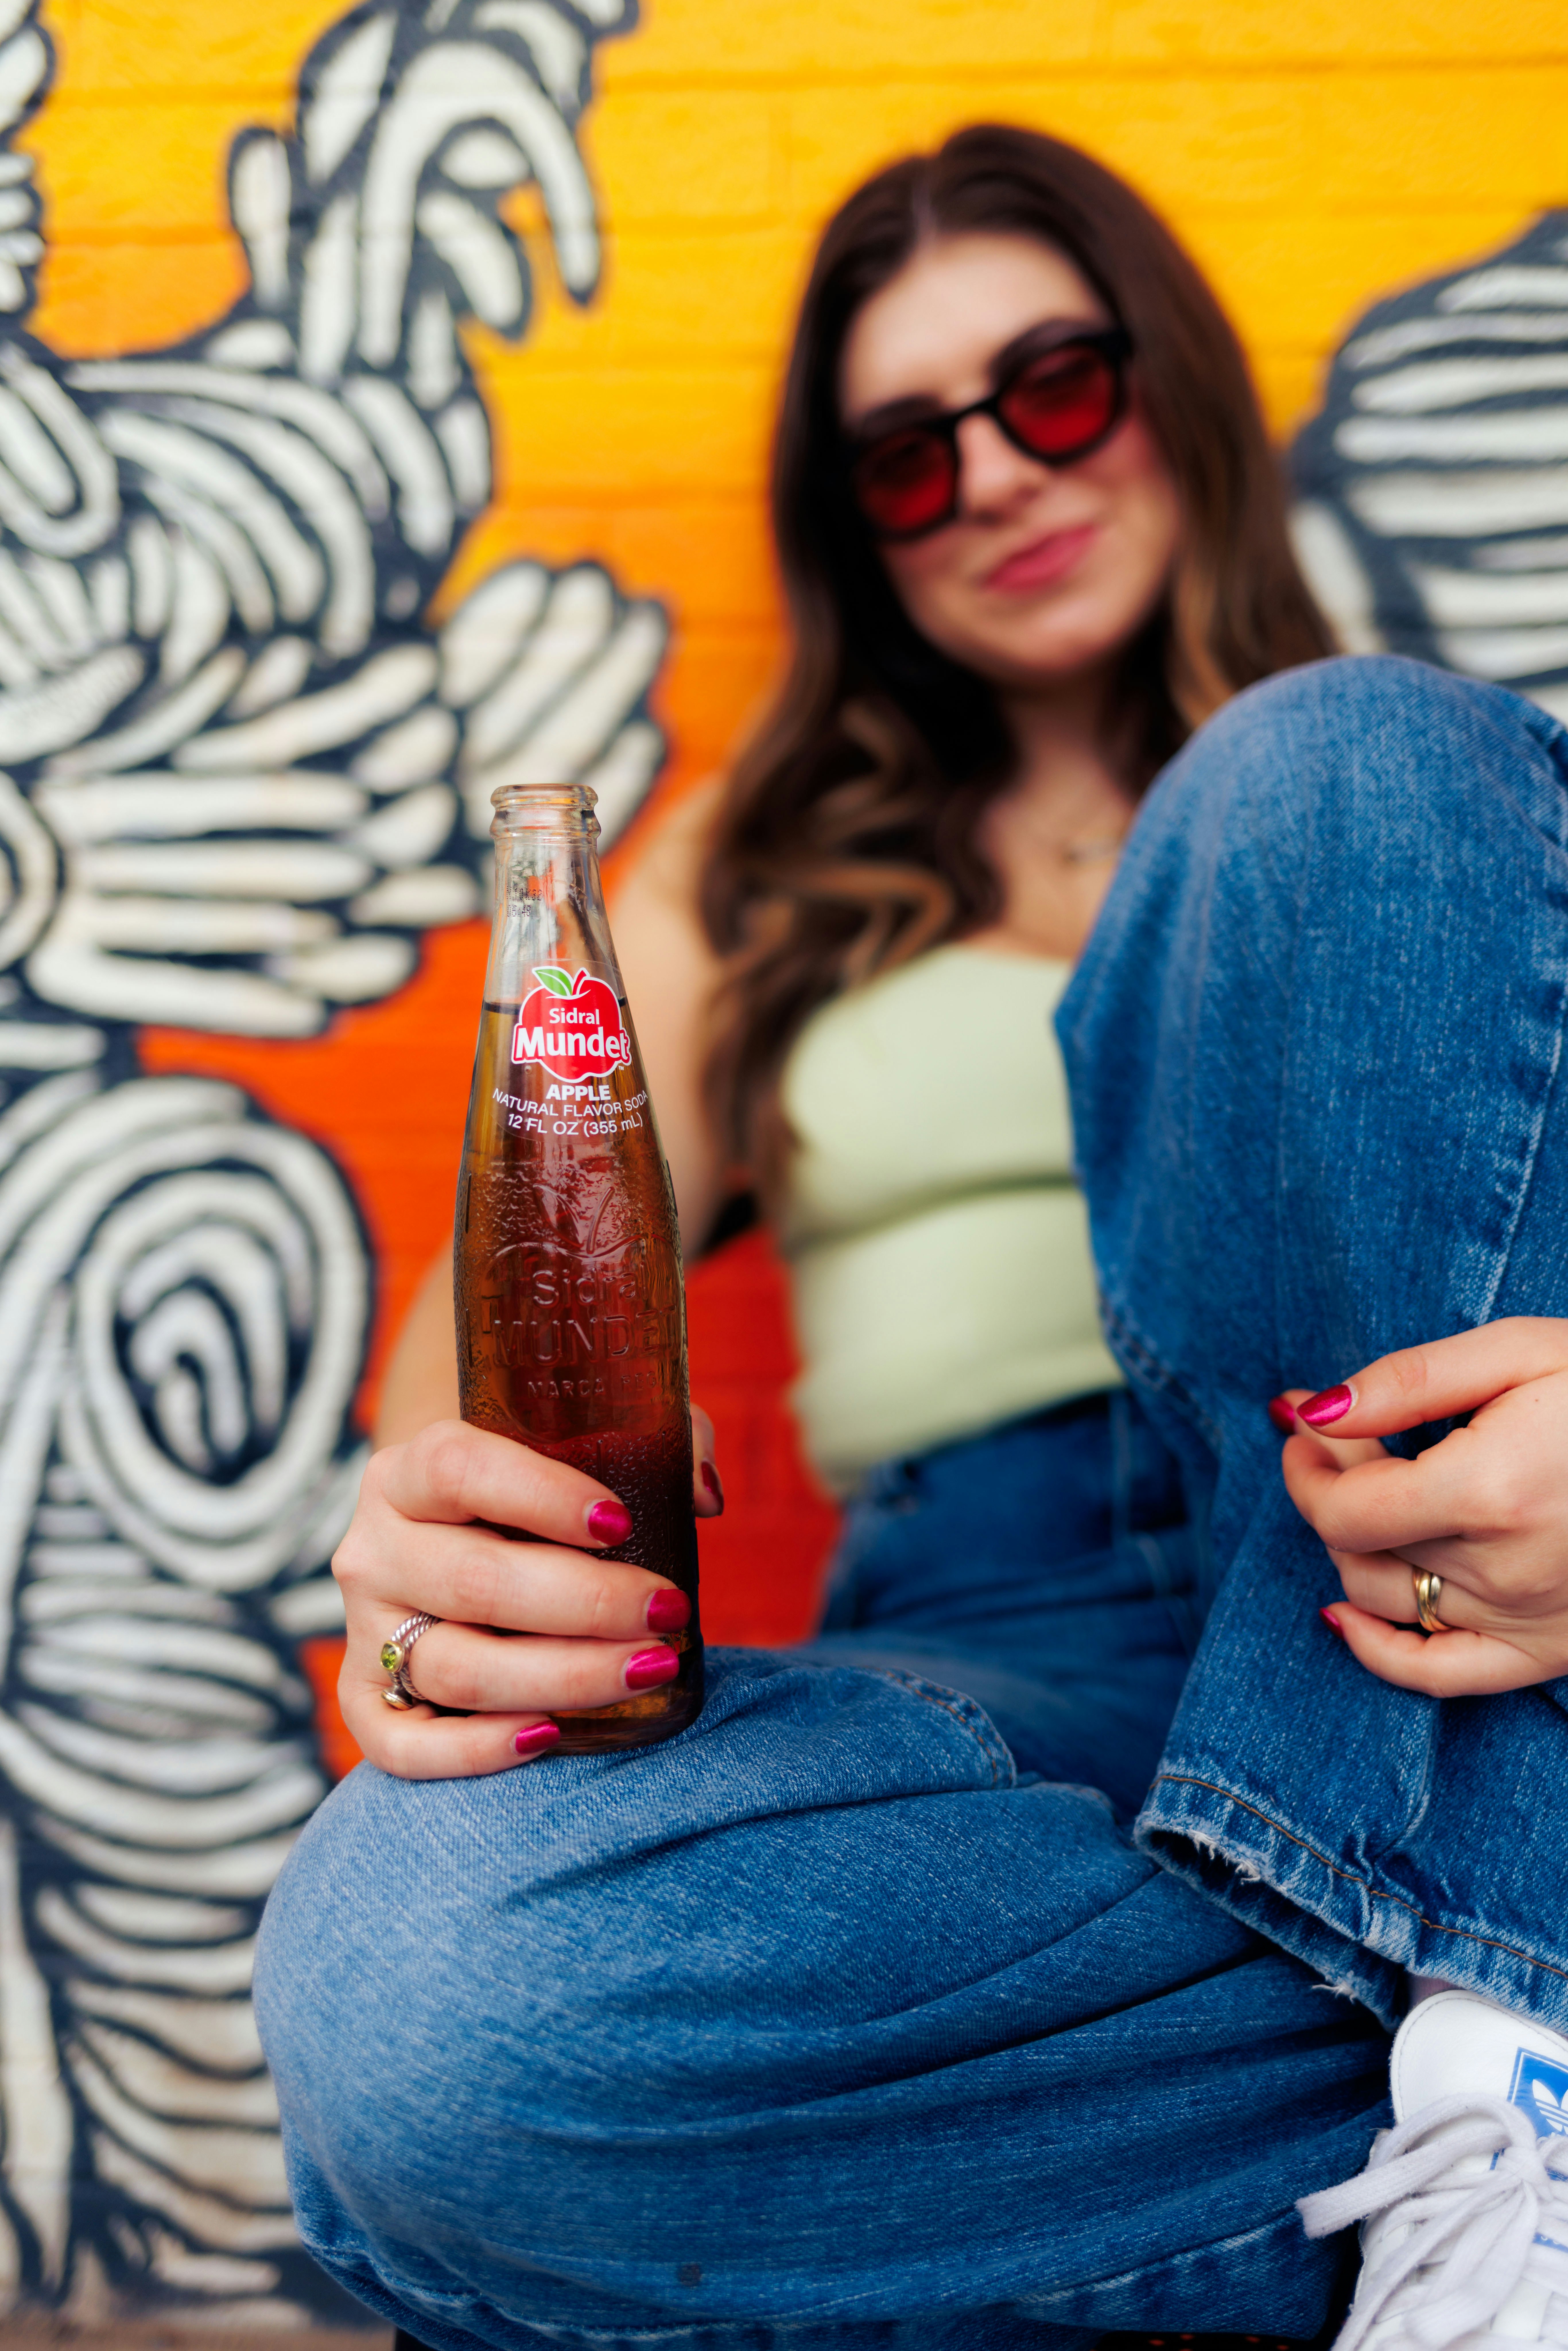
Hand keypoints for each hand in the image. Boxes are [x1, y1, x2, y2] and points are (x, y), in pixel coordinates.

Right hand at [333, 1408, 721, 1778]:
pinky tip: (550, 1736)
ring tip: (650, 1668)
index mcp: (409, 1473)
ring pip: (457, 1667)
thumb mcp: (575, 1449)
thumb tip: (705, 1494)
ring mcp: (364, 1628)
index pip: (459, 1470)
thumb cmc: (532, 1495)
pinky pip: (402, 1743)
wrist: (449, 1540)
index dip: (541, 1495)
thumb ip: (649, 1445)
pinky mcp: (364, 1699)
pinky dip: (473, 1751)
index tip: (621, 1522)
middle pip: (474, 1582)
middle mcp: (375, 1548)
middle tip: (668, 1610)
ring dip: (563, 1677)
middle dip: (586, 1604)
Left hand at [1274, 1318, 1567, 1693]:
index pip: (1342, 1508)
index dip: (1306, 1466)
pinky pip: (1441, 1675)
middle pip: (1358, 1545)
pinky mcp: (1550, 1649)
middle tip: (1332, 1437)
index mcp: (1490, 1491)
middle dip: (1326, 1484)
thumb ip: (1407, 1383)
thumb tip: (1312, 1410)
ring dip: (1348, 1545)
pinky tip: (1342, 1613)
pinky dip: (1378, 1652)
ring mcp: (1528, 1618)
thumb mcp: (1516, 1352)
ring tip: (1360, 1490)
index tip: (1304, 1420)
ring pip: (1384, 1599)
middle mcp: (1505, 1568)